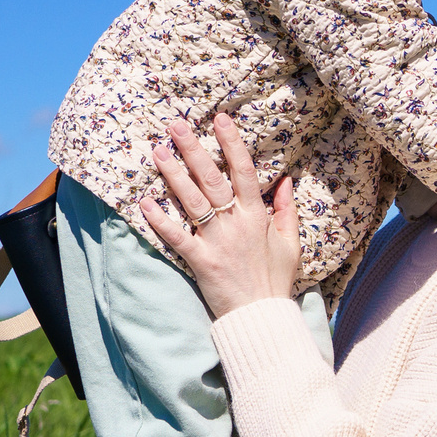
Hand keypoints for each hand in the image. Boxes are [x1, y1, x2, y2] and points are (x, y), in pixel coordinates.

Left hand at [138, 115, 304, 318]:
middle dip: (193, 149)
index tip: (220, 119)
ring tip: (158, 151)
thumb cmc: (275, 280)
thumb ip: (286, 210)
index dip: (231, 143)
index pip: (244, 171)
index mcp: (257, 216)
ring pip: (192, 201)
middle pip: (212, 179)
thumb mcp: (290, 243)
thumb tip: (284, 180)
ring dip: (173, 174)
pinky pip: (177, 237)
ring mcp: (216, 241)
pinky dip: (160, 220)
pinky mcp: (200, 261)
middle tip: (176, 125)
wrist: (262, 317)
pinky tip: (145, 202)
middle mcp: (235, 223)